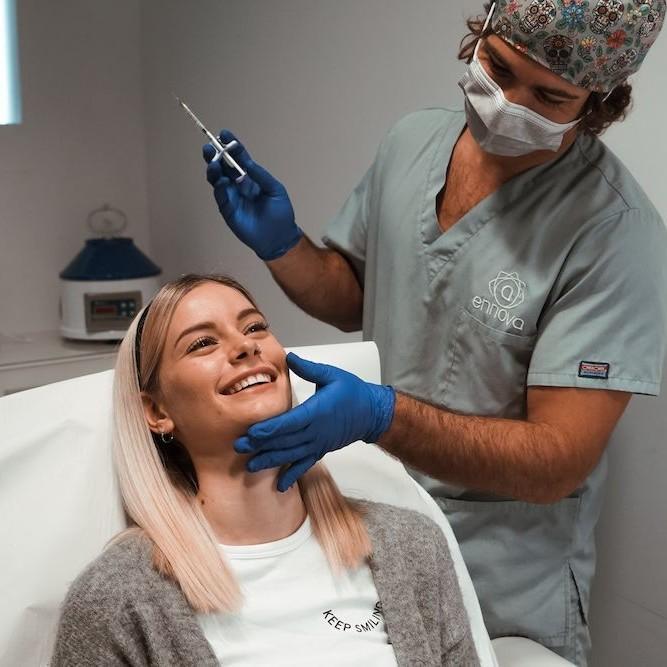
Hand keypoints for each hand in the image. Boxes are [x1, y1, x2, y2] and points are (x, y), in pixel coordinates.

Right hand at [203, 130, 302, 260]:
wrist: (279, 237)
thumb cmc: (280, 213)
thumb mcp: (275, 189)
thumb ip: (260, 176)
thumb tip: (247, 161)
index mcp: (250, 177)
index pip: (239, 158)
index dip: (231, 146)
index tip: (224, 133)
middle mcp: (238, 184)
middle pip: (223, 166)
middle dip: (215, 155)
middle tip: (209, 146)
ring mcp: (232, 197)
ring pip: (217, 179)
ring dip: (214, 170)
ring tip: (213, 163)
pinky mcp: (228, 210)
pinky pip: (221, 196)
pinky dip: (220, 188)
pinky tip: (222, 182)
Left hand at [234, 352, 395, 491]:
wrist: (372, 413)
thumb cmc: (352, 392)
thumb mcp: (331, 375)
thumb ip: (309, 368)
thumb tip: (289, 357)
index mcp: (317, 411)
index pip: (289, 423)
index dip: (270, 429)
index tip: (252, 432)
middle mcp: (316, 431)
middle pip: (285, 440)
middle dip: (261, 444)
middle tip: (239, 447)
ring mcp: (318, 443)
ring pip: (291, 455)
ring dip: (270, 460)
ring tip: (250, 466)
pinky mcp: (321, 450)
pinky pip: (304, 465)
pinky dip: (292, 476)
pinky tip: (280, 486)